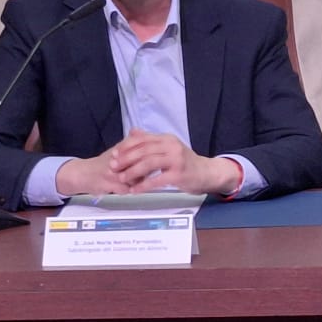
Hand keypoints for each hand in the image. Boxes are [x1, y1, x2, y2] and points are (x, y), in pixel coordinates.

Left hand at [58, 130, 239, 197]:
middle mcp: (172, 146)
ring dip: (132, 172)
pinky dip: (143, 185)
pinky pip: (157, 179)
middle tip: (114, 167)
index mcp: (167, 138)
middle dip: (126, 159)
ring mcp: (176, 160)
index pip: (142, 139)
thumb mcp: (169, 147)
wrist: (207, 173)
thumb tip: (132, 131)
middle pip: (144, 150)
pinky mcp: (179, 174)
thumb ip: (151, 140)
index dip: (126, 147)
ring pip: (149, 163)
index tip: (115, 155)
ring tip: (122, 179)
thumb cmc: (185, 162)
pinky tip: (135, 190)